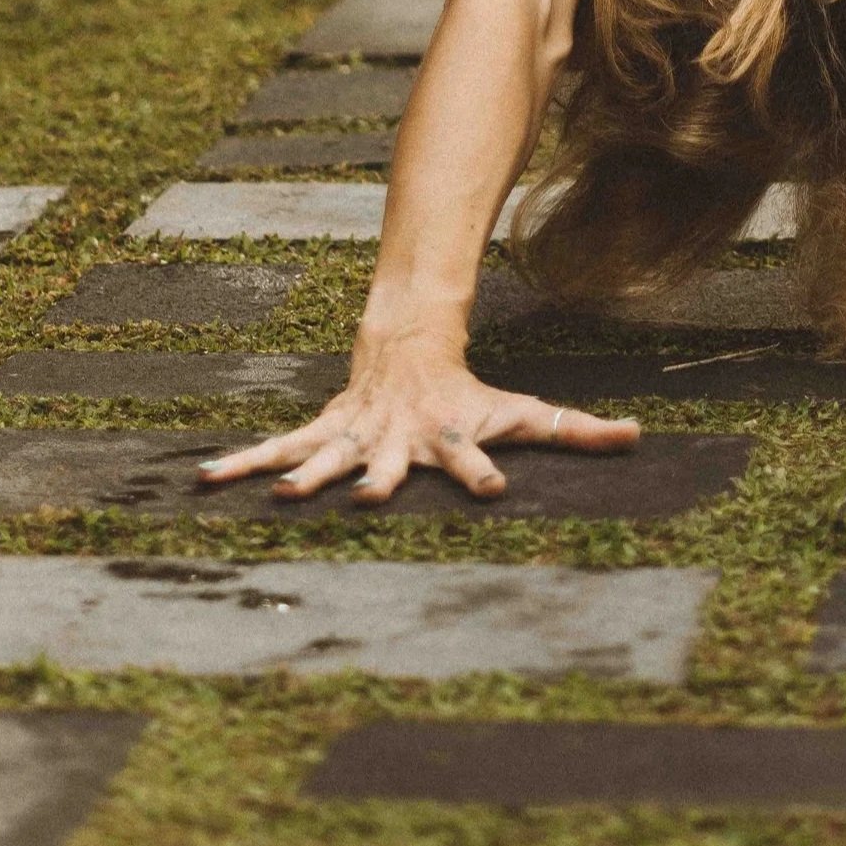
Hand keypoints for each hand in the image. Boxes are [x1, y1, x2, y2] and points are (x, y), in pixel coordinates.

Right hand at [195, 338, 639, 503]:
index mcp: (449, 438)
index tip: (494, 492)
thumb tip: (639, 435)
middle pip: (390, 463)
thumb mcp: (525, 412)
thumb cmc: (471, 394)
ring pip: (323, 457)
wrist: (410, 345)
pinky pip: (279, 448)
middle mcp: (400, 440)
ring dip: (301, 476)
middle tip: (367, 500)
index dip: (482, 474)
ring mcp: (357, 435)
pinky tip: (205, 480)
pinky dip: (243, 463)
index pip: (473, 456)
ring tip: (278, 497)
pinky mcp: (324, 431)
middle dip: (377, 481)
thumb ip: (577, 429)